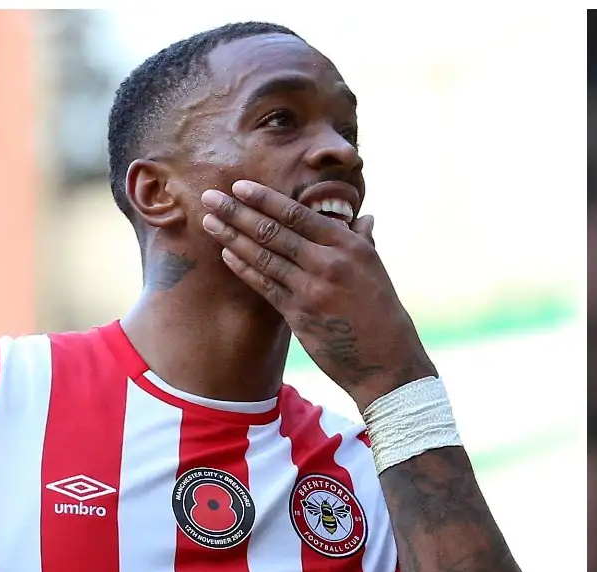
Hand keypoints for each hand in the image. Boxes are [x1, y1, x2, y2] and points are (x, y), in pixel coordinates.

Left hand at [201, 180, 435, 409]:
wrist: (386, 360)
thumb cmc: (383, 312)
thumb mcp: (377, 270)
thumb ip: (363, 241)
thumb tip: (366, 217)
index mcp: (349, 245)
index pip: (298, 214)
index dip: (265, 199)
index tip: (240, 186)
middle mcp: (328, 263)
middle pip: (274, 231)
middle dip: (237, 212)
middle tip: (210, 197)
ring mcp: (311, 290)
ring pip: (264, 256)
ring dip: (232, 237)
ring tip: (209, 221)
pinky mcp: (298, 315)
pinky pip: (265, 286)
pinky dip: (244, 268)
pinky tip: (227, 254)